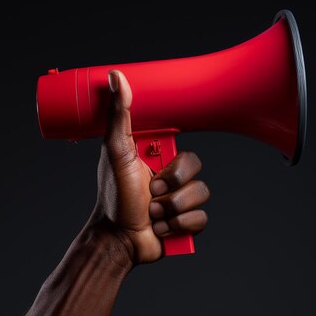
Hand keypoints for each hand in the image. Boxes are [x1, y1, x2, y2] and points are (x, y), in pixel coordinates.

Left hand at [89, 70, 209, 263]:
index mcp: (161, 160)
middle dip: (172, 187)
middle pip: (197, 172)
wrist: (117, 238)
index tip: (161, 165)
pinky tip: (161, 228)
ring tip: (153, 214)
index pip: (187, 152)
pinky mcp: (186, 224)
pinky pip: (201, 219)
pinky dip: (178, 226)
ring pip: (201, 195)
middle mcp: (173, 178)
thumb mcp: (117, 151)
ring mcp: (181, 201)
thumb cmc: (114, 195)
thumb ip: (120, 115)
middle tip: (151, 192)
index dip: (177, 162)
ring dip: (172, 209)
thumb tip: (116, 76)